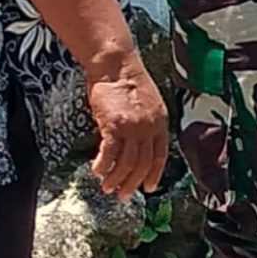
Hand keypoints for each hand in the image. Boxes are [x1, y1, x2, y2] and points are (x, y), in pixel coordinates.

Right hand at [84, 53, 166, 197]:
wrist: (115, 63)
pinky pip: (109, 154)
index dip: (154, 173)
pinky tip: (96, 171)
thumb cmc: (125, 79)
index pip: (160, 155)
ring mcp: (133, 127)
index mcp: (160, 122)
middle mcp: (149, 127)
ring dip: (116, 178)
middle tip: (121, 194)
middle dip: (132, 182)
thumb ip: (143, 123)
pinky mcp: (114, 125)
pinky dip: (103, 165)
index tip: (148, 188)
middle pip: (143, 164)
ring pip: (127, 163)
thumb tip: (134, 142)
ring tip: (106, 187)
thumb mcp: (145, 102)